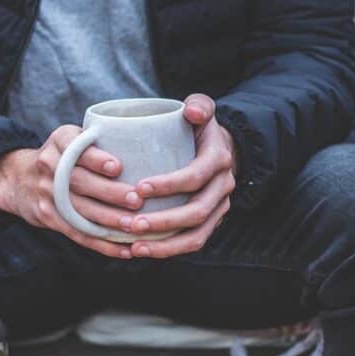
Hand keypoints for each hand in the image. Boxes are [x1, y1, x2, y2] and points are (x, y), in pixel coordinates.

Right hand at [0, 127, 143, 258]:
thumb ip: (98, 141)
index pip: (76, 148)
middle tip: (136, 200)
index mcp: (60, 142)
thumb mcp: (71, 138)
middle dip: (110, 193)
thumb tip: (145, 148)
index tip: (117, 167)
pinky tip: (123, 250)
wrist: (16, 178)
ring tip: (133, 226)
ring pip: (80, 210)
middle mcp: (50, 165)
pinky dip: (101, 244)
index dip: (96, 159)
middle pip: (80, 181)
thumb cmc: (61, 156)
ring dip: (108, 220)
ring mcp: (47, 193)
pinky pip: (77, 232)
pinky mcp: (48, 216)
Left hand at [126, 94, 236, 258]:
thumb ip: (199, 105)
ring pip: (197, 235)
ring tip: (135, 247)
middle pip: (197, 211)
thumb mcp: (202, 109)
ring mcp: (219, 208)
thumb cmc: (199, 129)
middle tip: (131, 224)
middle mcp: (223, 187)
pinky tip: (140, 251)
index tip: (139, 188)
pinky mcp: (210, 222)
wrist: (219, 150)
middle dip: (163, 221)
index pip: (195, 176)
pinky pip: (192, 242)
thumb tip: (191, 112)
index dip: (169, 185)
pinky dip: (168, 250)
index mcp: (219, 160)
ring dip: (165, 245)